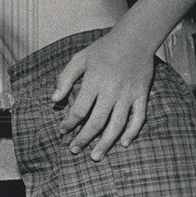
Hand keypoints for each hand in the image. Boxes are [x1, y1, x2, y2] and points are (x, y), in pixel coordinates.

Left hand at [50, 32, 154, 159]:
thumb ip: (65, 78)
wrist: (134, 39)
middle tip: (74, 150)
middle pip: (96, 122)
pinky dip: (132, 132)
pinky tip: (123, 143)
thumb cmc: (103, 49)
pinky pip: (138, 118)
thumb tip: (54, 99)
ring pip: (116, 126)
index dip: (69, 123)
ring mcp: (128, 95)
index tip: (63, 131)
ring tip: (96, 156)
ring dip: (105, 143)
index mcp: (94, 82)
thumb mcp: (80, 58)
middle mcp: (111, 91)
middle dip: (84, 139)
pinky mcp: (141, 96)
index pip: (79, 110)